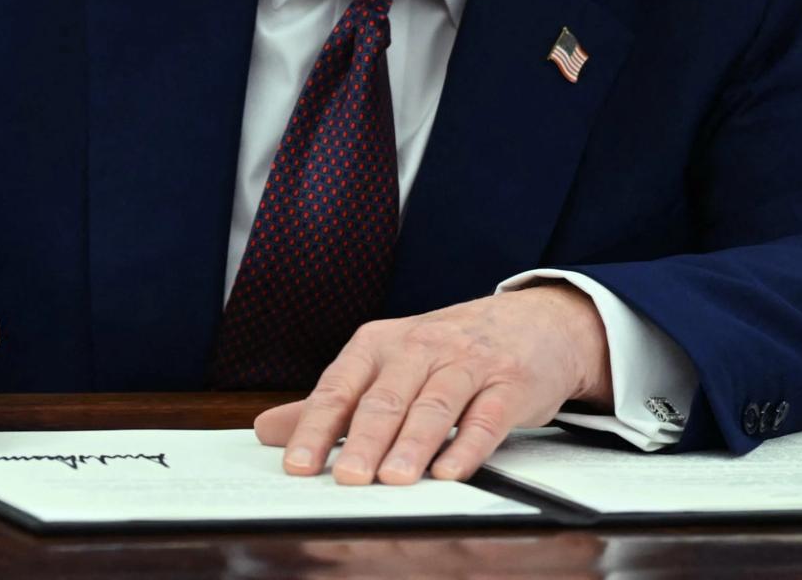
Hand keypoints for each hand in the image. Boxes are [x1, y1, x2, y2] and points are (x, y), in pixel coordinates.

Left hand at [254, 285, 612, 483]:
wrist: (533, 321)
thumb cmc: (448, 348)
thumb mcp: (386, 362)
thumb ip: (332, 400)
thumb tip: (269, 431)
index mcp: (379, 344)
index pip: (339, 387)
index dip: (315, 427)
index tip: (298, 465)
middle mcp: (420, 348)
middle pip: (385, 398)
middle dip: (363, 439)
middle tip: (348, 477)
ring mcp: (467, 364)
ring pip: (433, 406)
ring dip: (412, 444)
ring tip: (394, 479)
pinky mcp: (509, 384)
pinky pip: (486, 417)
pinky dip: (468, 445)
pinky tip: (450, 469)